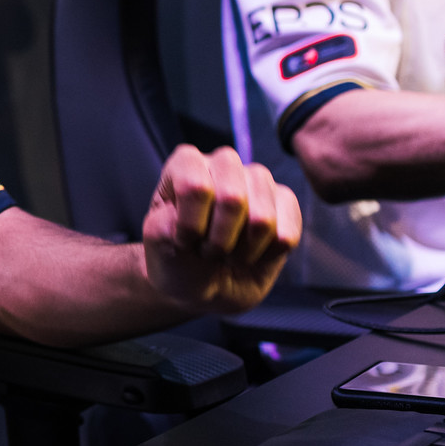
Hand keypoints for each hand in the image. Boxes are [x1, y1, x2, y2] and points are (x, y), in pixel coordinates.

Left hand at [142, 145, 301, 314]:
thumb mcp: (158, 245)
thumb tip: (179, 220)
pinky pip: (286, 235)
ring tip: (228, 254)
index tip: (183, 243)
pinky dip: (265, 257)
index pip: (195, 187)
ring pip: (261, 219)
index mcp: (186, 164)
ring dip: (242, 252)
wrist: (205, 283)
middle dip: (219, 240)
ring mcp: (259, 179)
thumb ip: (161, 229)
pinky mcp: (286, 202)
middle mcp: (225, 163)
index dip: (190, 226)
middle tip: (208, 252)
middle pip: (232, 199)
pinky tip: (252, 254)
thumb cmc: (179, 256)